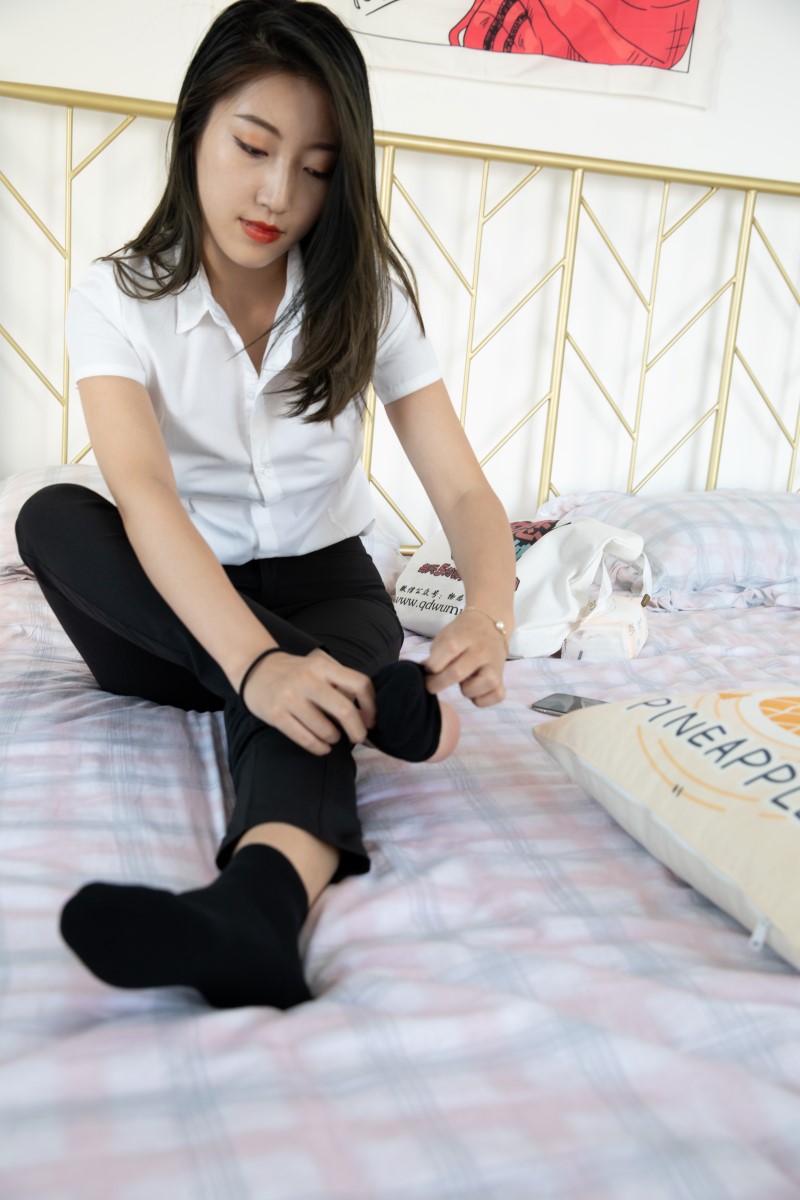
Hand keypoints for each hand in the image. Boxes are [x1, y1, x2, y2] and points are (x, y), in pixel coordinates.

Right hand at [241, 648, 375, 755]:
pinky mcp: (276, 714)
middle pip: (344, 710)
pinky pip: (305, 739)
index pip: (359, 684)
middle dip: (357, 730)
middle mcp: (308, 680)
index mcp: (323, 666)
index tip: (370, 719)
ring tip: (333, 737)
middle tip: (359, 738)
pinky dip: (319, 748)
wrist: (255, 669)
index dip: (371, 705)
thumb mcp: (318, 667)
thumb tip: (364, 712)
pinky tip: (323, 748)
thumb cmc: (295, 672)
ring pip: (325, 729)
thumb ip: (340, 683)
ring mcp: (290, 697)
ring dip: (334, 738)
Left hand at [423, 609, 506, 706]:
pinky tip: (476, 690)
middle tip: (431, 685)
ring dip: (465, 691)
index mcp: (464, 637)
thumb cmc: (462, 634)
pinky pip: (495, 696)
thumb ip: (436, 655)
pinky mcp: (503, 679)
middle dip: (437, 684)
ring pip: (477, 688)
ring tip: (464, 682)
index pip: (447, 651)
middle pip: (456, 673)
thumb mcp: (446, 636)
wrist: (490, 624)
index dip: (431, 666)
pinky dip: (483, 699)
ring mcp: (494, 666)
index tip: (426, 670)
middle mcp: (481, 651)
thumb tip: (424, 675)